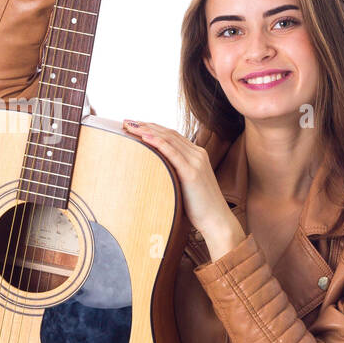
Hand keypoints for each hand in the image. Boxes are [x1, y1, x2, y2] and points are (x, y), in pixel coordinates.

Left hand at [121, 119, 244, 256]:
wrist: (217, 220)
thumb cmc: (199, 207)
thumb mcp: (186, 185)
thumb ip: (175, 174)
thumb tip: (155, 173)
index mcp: (196, 155)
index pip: (171, 135)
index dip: (153, 128)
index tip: (135, 125)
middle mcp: (197, 154)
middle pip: (168, 133)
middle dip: (146, 125)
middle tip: (126, 122)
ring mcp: (196, 161)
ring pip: (168, 139)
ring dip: (147, 130)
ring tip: (130, 126)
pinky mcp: (192, 171)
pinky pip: (172, 152)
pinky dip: (157, 142)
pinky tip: (144, 137)